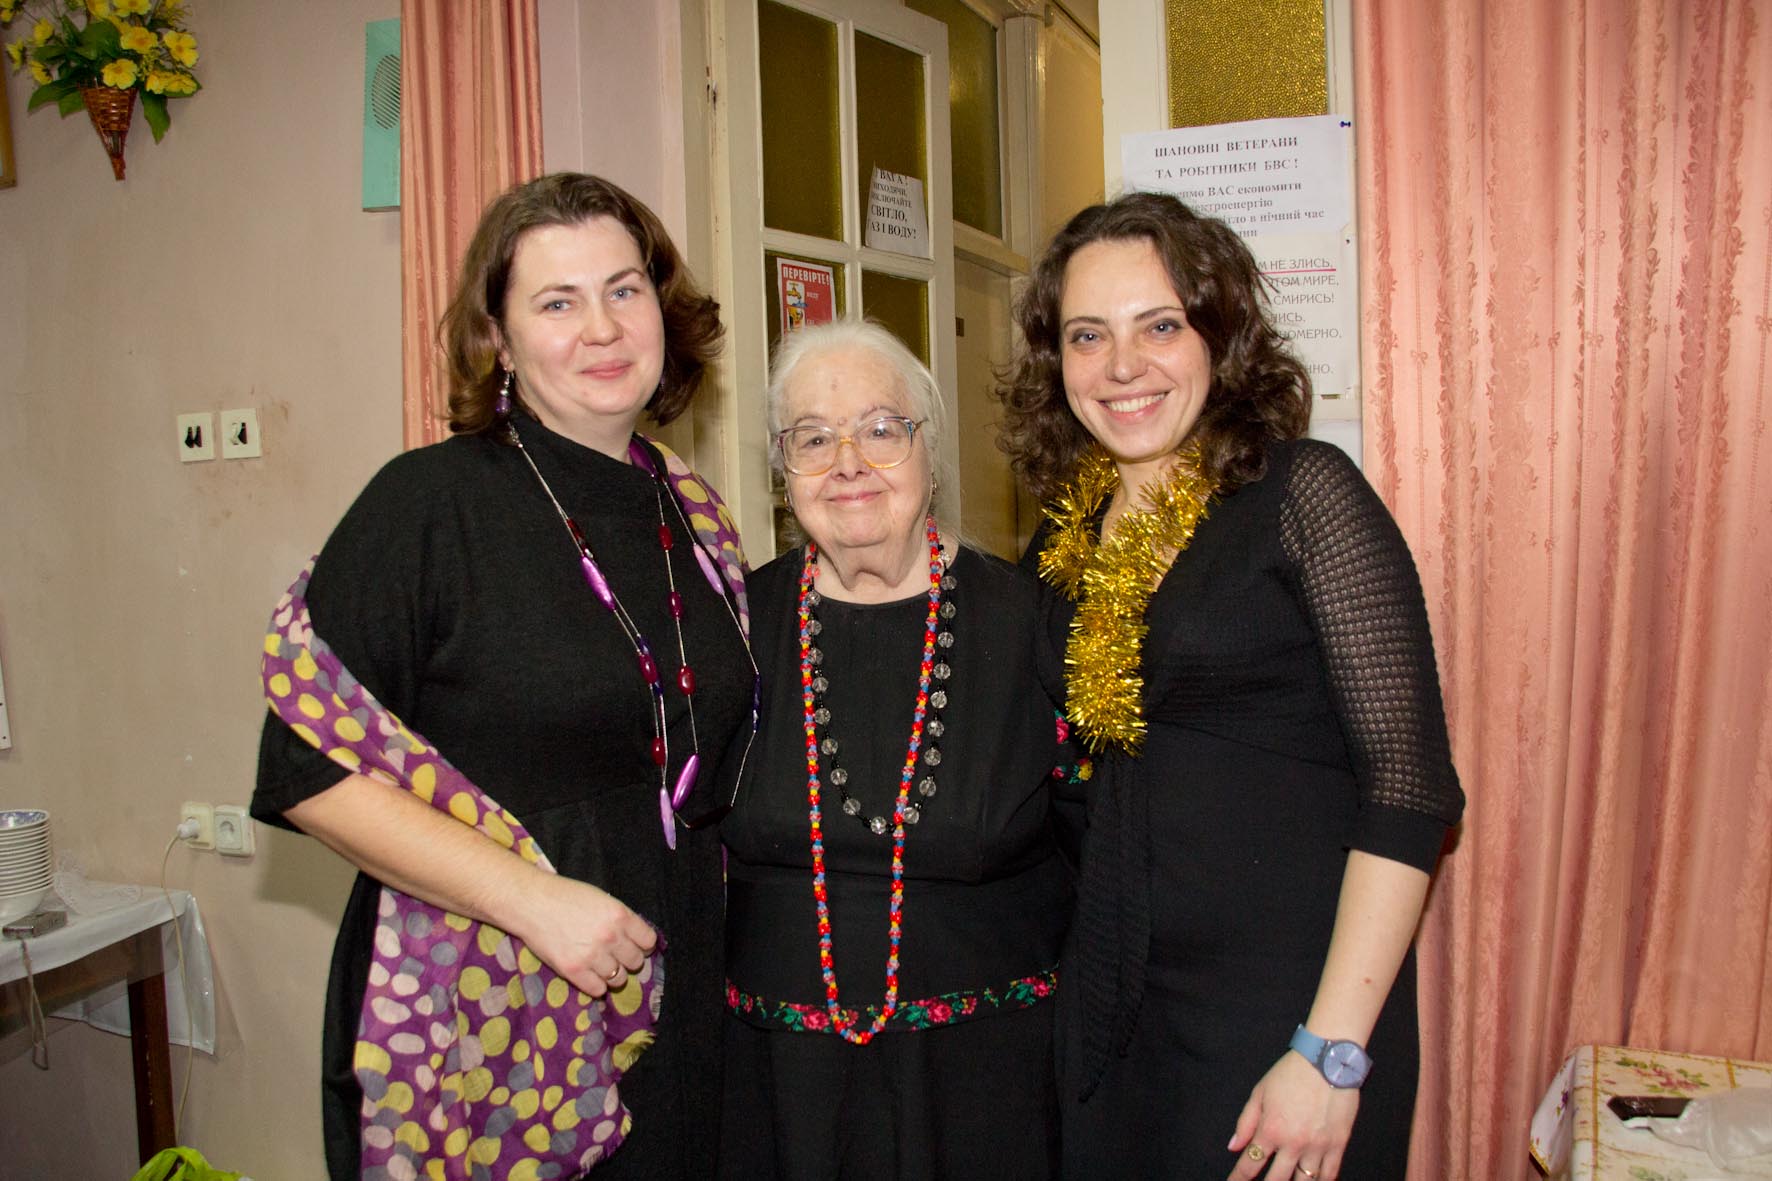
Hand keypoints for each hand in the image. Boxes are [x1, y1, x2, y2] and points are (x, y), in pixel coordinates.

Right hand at [511, 873, 657, 997]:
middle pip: (636, 962)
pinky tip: (588, 974)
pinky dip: (595, 985)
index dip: (642, 945)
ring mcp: (593, 955)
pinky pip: (598, 990)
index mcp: (620, 915)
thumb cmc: (565, 896)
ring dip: (611, 974)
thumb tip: (635, 939)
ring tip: (599, 965)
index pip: (649, 941)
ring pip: (618, 978)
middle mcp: (611, 936)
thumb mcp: (601, 899)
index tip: (634, 946)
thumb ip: (619, 919)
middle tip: (613, 955)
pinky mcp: (574, 970)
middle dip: (627, 960)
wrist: (532, 902)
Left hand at [1225, 1051, 1358, 1180]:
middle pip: (1276, 1180)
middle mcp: (1293, 1143)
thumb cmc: (1291, 1073)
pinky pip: (1329, 1174)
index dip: (1239, 1178)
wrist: (1327, 1060)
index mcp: (1271, 1130)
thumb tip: (1234, 1146)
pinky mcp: (1338, 1145)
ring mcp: (1317, 1146)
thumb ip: (1246, 1122)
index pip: (1250, 1164)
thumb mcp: (1260, 1092)